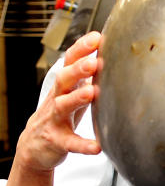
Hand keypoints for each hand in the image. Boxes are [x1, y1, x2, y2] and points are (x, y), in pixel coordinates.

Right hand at [17, 32, 102, 173]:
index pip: (69, 62)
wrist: (34, 145)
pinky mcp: (57, 141)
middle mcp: (56, 98)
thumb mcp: (72, 92)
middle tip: (94, 62)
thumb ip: (86, 75)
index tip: (96, 38)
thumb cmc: (60, 113)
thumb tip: (108, 53)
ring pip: (63, 106)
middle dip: (78, 69)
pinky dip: (83, 144)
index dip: (81, 49)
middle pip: (64, 79)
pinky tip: (97, 147)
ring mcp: (55, 120)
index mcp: (64, 85)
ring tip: (92, 92)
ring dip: (77, 98)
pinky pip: (70, 143)